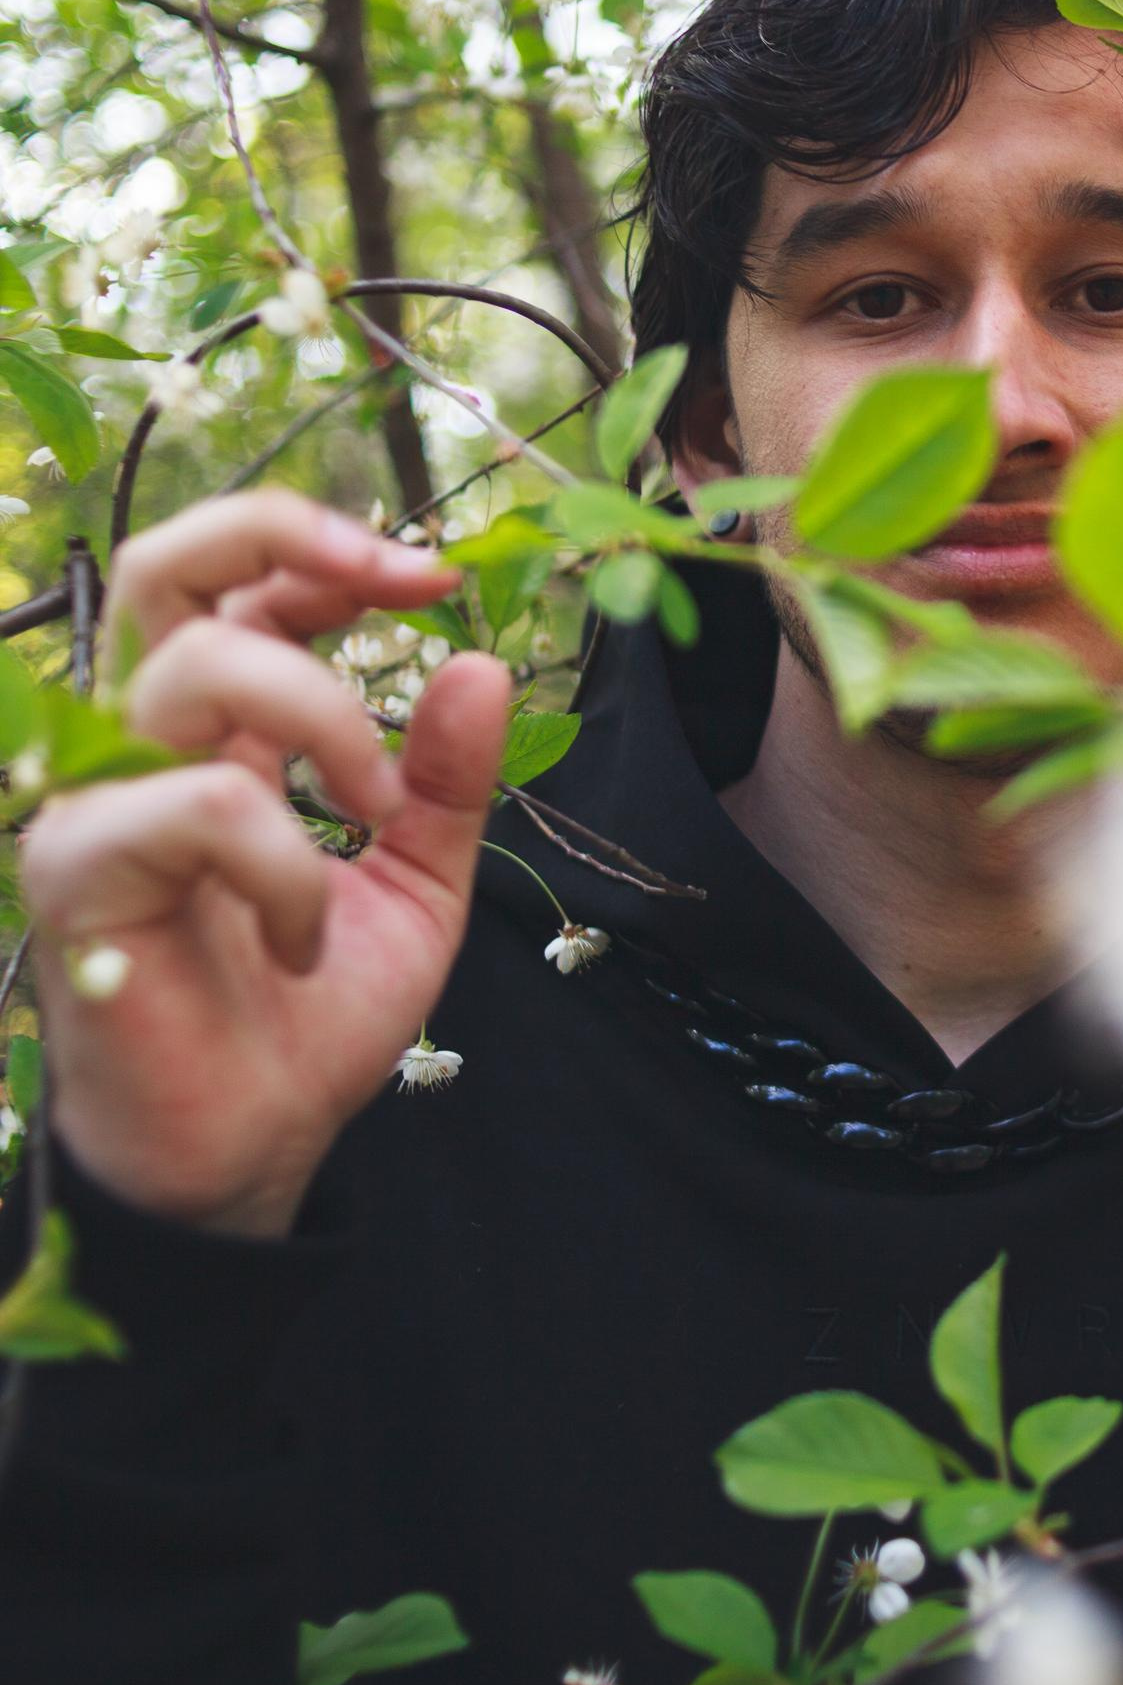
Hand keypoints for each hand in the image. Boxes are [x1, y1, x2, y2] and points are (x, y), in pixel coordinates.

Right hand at [18, 493, 513, 1239]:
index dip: (335, 549)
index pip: (243, 578)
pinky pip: (201, 807)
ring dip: (326, 718)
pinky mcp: (81, 874)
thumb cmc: (312, 1012)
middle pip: (168, 561)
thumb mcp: (419, 883)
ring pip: (198, 665)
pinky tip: (300, 938)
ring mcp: (104, 801)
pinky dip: (287, 863)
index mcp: (223, 731)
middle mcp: (150, 744)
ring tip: (374, 812)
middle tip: (400, 580)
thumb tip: (479, 666)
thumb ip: (446, 781)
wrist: (254, 1147)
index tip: (437, 578)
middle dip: (288, 538)